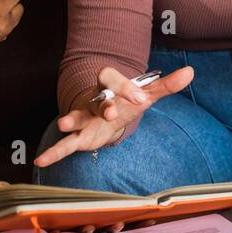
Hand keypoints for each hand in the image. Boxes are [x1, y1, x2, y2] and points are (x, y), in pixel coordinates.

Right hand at [35, 65, 192, 232]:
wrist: (107, 114)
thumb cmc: (126, 102)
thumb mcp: (146, 94)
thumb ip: (166, 85)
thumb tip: (191, 71)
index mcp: (110, 86)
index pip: (113, 79)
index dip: (127, 87)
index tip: (141, 98)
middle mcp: (94, 100)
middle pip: (95, 99)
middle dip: (102, 106)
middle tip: (111, 113)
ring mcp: (84, 118)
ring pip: (77, 118)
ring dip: (71, 120)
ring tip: (64, 124)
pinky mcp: (79, 137)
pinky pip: (64, 144)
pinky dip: (53, 152)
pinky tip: (40, 161)